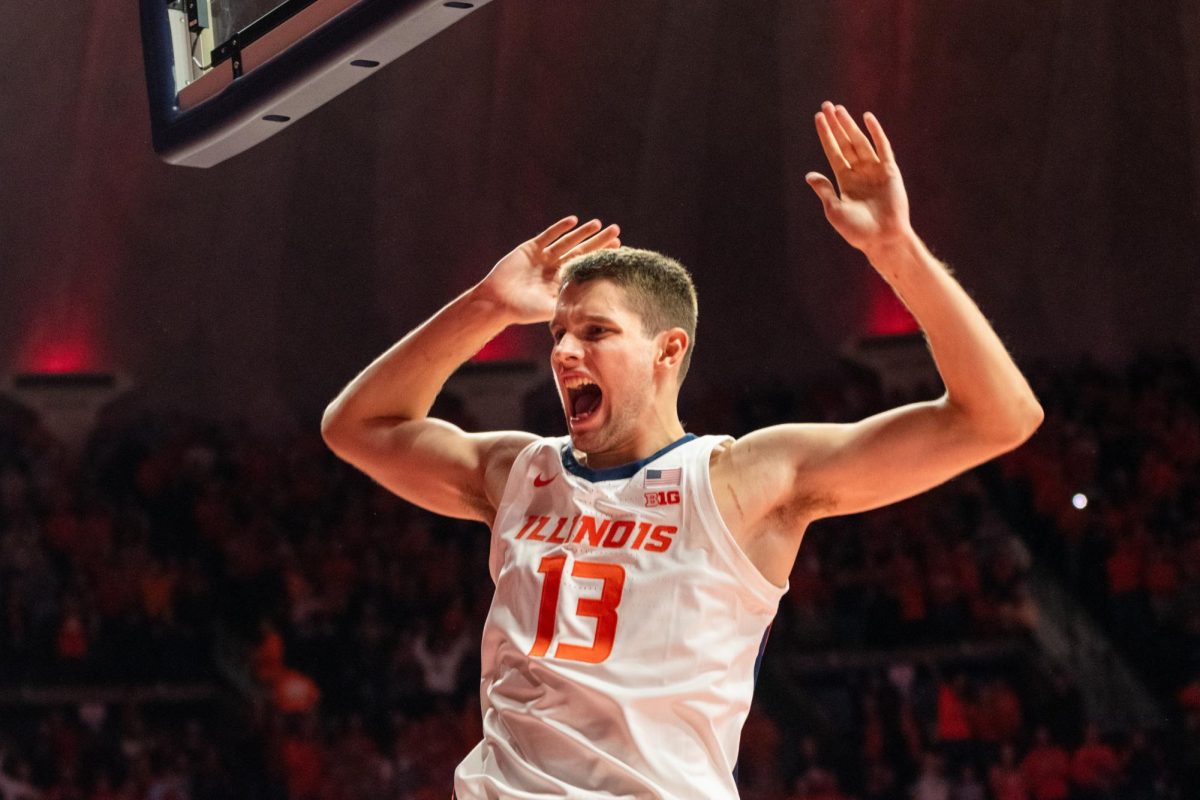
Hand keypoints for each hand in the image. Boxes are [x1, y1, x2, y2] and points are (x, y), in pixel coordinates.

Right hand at [475, 217, 620, 323]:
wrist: (497, 302)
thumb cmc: (524, 310)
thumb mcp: (552, 309)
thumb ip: (570, 303)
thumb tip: (597, 307)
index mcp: (563, 282)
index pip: (587, 267)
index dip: (602, 257)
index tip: (619, 249)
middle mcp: (555, 268)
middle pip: (581, 251)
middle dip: (599, 241)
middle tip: (616, 230)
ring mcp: (544, 257)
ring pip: (567, 242)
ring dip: (582, 233)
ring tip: (598, 224)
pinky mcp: (531, 248)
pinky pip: (548, 236)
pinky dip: (560, 228)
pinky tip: (573, 221)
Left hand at [806, 102, 911, 253]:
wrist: (881, 239)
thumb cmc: (856, 230)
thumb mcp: (834, 209)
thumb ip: (824, 190)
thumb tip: (809, 174)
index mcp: (844, 181)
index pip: (833, 152)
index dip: (826, 135)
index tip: (818, 118)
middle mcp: (859, 172)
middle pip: (845, 143)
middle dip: (836, 124)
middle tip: (826, 105)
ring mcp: (874, 170)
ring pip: (860, 142)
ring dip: (849, 125)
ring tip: (838, 109)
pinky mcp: (889, 171)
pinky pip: (882, 148)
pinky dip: (875, 133)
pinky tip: (867, 118)